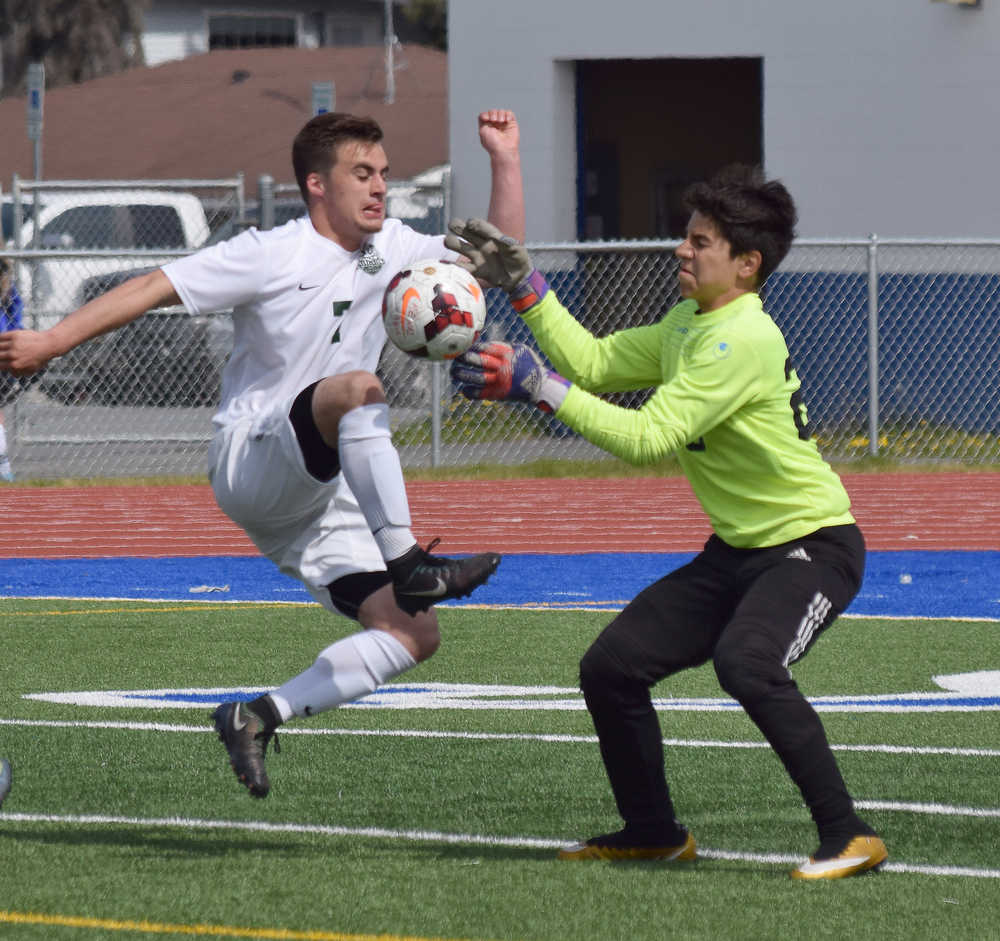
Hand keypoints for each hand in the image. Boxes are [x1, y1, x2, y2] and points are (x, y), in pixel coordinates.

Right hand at [0, 329, 56, 376]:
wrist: (48, 345)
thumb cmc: (40, 358)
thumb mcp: (32, 370)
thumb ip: (20, 373)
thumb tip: (11, 373)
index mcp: (15, 365)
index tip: (1, 361)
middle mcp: (12, 355)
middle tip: (1, 354)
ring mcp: (13, 344)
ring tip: (1, 348)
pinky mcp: (14, 335)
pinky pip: (1, 336)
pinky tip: (0, 340)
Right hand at [445, 218, 532, 292]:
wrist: (519, 279)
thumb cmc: (518, 260)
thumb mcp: (514, 248)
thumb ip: (503, 241)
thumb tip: (492, 235)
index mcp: (492, 236)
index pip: (479, 226)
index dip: (473, 224)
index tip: (469, 224)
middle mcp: (482, 244)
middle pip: (466, 233)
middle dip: (458, 228)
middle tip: (452, 225)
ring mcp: (478, 257)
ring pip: (462, 248)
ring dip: (454, 244)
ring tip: (447, 241)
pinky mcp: (477, 271)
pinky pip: (464, 268)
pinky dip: (455, 266)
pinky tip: (445, 263)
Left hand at [451, 341, 568, 412]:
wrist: (539, 386)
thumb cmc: (529, 365)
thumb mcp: (521, 350)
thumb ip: (504, 347)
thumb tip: (486, 344)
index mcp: (507, 355)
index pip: (485, 349)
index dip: (472, 347)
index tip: (464, 346)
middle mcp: (502, 368)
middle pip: (478, 362)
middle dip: (464, 359)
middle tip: (455, 357)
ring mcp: (499, 382)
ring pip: (476, 378)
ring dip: (462, 375)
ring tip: (454, 372)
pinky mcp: (497, 394)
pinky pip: (479, 394)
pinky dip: (469, 392)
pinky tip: (464, 388)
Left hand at [477, 109, 519, 157]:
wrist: (504, 150)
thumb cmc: (492, 143)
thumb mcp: (483, 131)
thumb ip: (482, 119)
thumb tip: (487, 114)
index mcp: (487, 127)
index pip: (484, 115)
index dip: (485, 114)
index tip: (486, 119)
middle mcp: (495, 125)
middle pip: (492, 112)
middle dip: (493, 113)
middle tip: (494, 120)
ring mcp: (503, 124)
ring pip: (501, 111)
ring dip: (500, 114)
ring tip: (501, 121)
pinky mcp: (511, 124)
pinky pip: (510, 113)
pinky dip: (507, 115)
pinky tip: (506, 120)